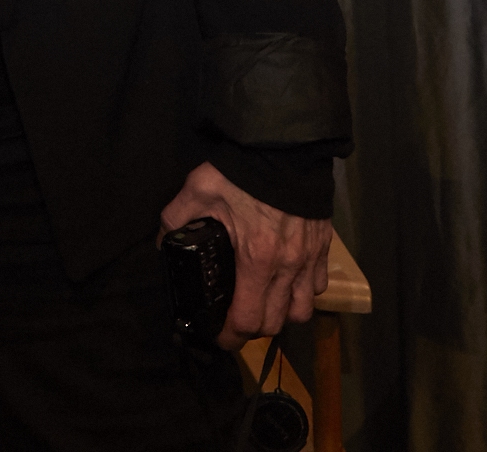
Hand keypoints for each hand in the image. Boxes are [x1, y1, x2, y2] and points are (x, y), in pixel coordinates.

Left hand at [158, 161, 331, 348]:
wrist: (285, 148)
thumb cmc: (240, 172)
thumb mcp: (198, 190)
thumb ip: (175, 219)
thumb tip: (163, 243)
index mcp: (256, 259)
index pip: (248, 319)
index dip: (231, 336)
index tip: (217, 336)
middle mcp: (288, 267)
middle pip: (276, 322)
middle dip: (253, 329)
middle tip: (234, 321)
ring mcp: (310, 260)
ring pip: (302, 310)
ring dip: (281, 314)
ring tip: (262, 304)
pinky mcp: (323, 248)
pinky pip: (318, 286)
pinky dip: (303, 293)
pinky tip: (285, 282)